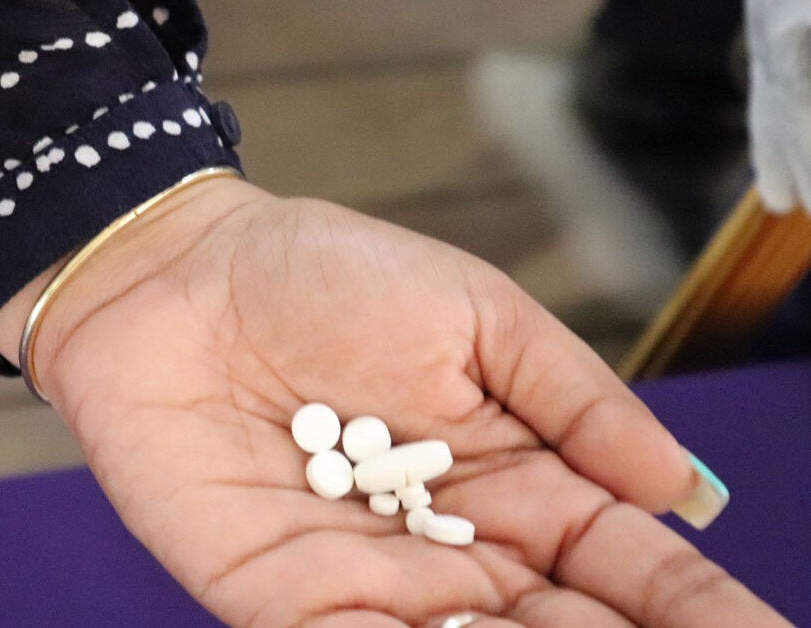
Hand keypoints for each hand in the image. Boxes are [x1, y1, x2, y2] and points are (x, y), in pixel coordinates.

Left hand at [0, 179, 786, 624]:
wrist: (176, 273)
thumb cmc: (322, 276)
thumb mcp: (476, 316)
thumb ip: (577, 400)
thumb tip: (687, 493)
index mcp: (510, 480)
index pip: (620, 565)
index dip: (692, 605)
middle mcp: (448, 549)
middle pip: (557, 627)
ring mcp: (363, 581)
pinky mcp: (275, 599)